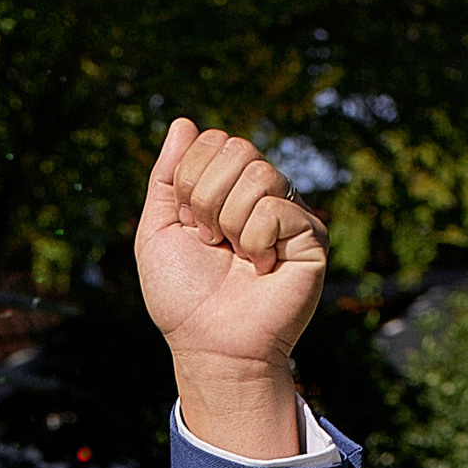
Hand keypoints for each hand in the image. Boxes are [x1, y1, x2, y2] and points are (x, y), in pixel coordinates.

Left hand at [136, 119, 327, 455]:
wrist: (210, 345)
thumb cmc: (182, 298)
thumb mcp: (156, 232)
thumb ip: (166, 177)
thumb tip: (184, 123)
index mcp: (224, 189)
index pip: (212, 140)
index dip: (189, 182)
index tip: (190, 227)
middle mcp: (260, 194)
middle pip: (236, 147)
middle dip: (206, 199)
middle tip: (211, 242)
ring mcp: (288, 212)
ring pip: (259, 172)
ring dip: (231, 222)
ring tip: (235, 257)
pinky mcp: (311, 235)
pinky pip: (278, 207)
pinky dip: (256, 239)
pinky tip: (261, 266)